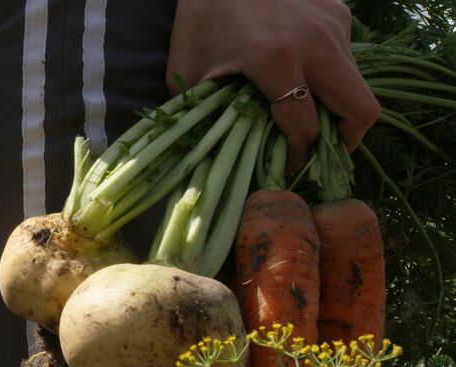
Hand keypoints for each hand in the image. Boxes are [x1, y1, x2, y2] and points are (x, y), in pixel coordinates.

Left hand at [167, 0, 379, 172]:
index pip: (306, 127)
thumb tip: (214, 154)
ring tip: (309, 120)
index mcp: (276, 60)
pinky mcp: (339, 12)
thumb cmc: (200, 20)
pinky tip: (303, 80)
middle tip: (321, 154)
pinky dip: (331, 78)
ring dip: (338, 108)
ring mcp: (333, 24)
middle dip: (344, 141)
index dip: (299, 157)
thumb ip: (205, 114)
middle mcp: (316, 42)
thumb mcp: (190, 71)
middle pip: (361, 109)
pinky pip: (346, 59)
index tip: (288, 168)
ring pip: (357, 85)